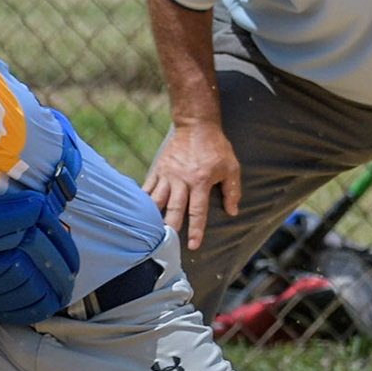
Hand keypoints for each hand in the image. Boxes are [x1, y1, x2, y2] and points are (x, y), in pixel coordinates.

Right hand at [143, 122, 239, 248]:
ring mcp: (168, 174)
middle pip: (174, 208)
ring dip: (154, 216)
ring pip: (157, 199)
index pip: (198, 211)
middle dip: (171, 227)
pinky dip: (143, 200)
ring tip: (150, 232)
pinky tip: (139, 213)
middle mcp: (182, 180)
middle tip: (167, 243)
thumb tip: (232, 212)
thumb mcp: (231, 168)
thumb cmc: (216, 148)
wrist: (196, 125)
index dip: (195, 230)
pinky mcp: (159, 168)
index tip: (192, 245)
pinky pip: (148, 187)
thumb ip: (232, 191)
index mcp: (201, 181)